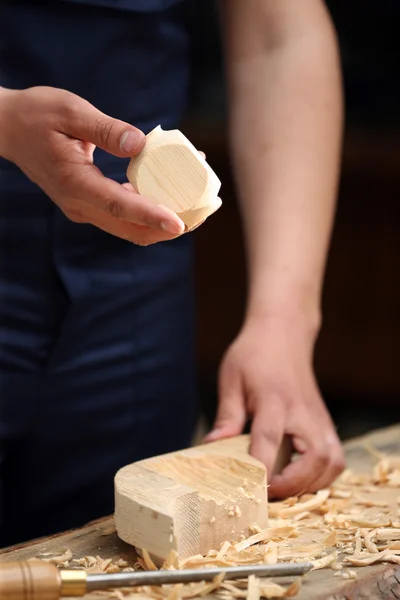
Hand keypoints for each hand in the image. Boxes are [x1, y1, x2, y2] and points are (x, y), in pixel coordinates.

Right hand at [0, 86, 184, 244]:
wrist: (10, 129)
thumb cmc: (37, 115)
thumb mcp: (70, 111)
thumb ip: (106, 129)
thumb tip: (141, 144)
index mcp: (75, 183)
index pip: (120, 207)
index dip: (152, 216)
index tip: (179, 224)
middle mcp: (80, 205)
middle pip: (131, 228)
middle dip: (167, 227)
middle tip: (201, 214)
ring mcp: (84, 209)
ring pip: (129, 227)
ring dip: (161, 222)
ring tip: (194, 206)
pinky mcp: (89, 205)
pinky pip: (123, 216)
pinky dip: (148, 211)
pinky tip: (168, 195)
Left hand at [204, 314, 344, 498]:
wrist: (284, 333)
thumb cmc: (253, 354)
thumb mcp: (232, 379)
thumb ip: (227, 416)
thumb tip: (211, 447)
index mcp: (274, 399)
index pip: (269, 439)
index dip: (260, 468)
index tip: (249, 489)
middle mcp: (302, 411)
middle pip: (314, 457)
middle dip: (294, 484)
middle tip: (268, 493)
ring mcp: (319, 417)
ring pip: (332, 462)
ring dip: (312, 485)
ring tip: (285, 490)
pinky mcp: (325, 422)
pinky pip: (335, 457)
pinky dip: (323, 476)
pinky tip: (301, 479)